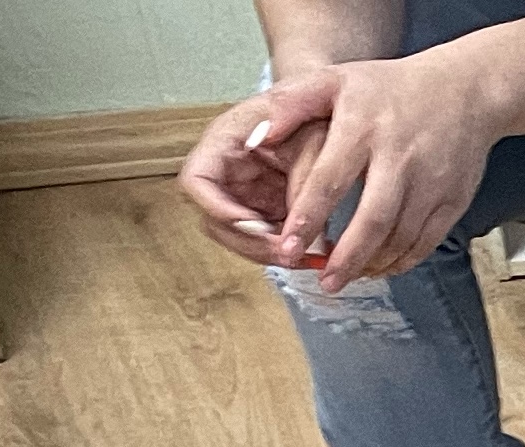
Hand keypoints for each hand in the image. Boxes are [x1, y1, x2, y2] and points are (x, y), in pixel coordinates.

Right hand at [176, 93, 317, 268]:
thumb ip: (307, 178)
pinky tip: (309, 257)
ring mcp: (241, 193)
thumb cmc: (318, 115)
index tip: (255, 227)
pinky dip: (281, 251)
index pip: (196, 180)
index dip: (217, 209)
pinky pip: (260, 240)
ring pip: (235, 237)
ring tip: (301, 259)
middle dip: (248, 242)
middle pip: (213, 219)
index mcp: (223, 141)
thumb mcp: (317, 141)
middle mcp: (224, 171)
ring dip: (265, 253)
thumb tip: (298, 225)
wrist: (328, 111)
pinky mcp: (261, 209)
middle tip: (286, 253)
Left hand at [242, 60, 505, 289]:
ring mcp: (431, 183)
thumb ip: (292, 105)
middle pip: (372, 220)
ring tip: (348, 276)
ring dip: (374, 264)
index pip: (330, 181)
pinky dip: (403, 261)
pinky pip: (426, 242)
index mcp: (363, 128)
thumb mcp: (335, 80)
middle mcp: (399, 158)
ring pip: (401, 238)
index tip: (289, 247)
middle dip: (348, 258)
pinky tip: (382, 267)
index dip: (309, 218)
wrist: (464, 91)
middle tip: (326, 282)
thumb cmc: (390, 88)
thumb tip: (257, 138)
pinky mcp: (453, 200)